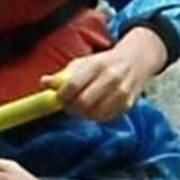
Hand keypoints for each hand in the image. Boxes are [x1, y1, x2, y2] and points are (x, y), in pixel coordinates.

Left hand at [50, 26, 169, 123]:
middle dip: (72, 107)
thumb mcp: (83, 63)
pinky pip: (106, 118)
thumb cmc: (104, 63)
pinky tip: (95, 108)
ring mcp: (121, 93)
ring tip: (82, 107)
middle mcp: (111, 78)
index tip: (59, 97)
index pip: (73, 85)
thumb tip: (44, 82)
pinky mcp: (127, 105)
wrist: (136, 61)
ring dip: (83, 114)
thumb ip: (63, 75)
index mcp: (97, 65)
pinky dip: (96, 117)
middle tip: (69, 105)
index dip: (62, 96)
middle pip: (83, 103)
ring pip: (95, 114)